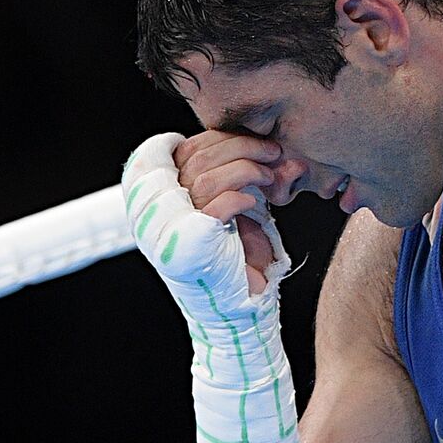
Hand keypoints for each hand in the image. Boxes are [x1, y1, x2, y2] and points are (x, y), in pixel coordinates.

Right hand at [174, 131, 281, 292]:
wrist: (240, 303)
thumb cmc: (239, 256)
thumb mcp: (241, 205)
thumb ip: (249, 176)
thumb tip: (280, 153)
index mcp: (168, 195)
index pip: (187, 149)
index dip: (223, 138)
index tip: (257, 140)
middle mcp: (163, 210)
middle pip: (197, 158)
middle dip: (241, 147)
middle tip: (273, 152)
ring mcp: (174, 227)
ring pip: (205, 178)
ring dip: (245, 168)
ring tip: (270, 176)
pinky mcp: (194, 244)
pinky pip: (217, 205)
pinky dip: (240, 196)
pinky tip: (255, 201)